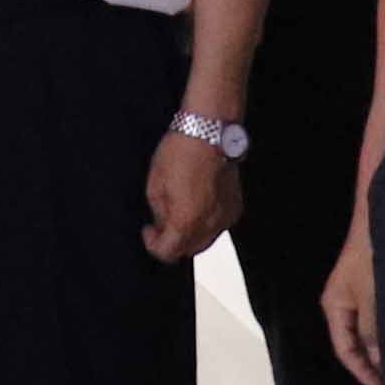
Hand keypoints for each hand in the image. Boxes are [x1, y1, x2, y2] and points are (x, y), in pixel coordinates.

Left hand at [143, 133, 233, 263]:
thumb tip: (162, 224)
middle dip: (172, 242)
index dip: (153, 244)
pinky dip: (206, 224)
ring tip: (179, 214)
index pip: (167, 252)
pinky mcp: (235, 207)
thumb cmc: (181, 152)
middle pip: (188, 250)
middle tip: (161, 225)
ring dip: (190, 235)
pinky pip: (218, 227)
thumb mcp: (155, 184)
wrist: (210, 132)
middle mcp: (209, 224)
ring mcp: (225, 217)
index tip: (148, 231)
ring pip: (205, 241)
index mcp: (185, 221)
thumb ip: (159, 213)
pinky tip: (197, 207)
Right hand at [324, 219, 384, 384]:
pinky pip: (381, 314)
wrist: (383, 214)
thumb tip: (379, 360)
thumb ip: (373, 331)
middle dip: (375, 362)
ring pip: (371, 327)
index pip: (345, 349)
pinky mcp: (376, 282)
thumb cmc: (373, 255)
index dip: (363, 372)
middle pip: (357, 341)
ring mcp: (360, 291)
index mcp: (335, 306)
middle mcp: (345, 301)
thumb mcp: (372, 298)